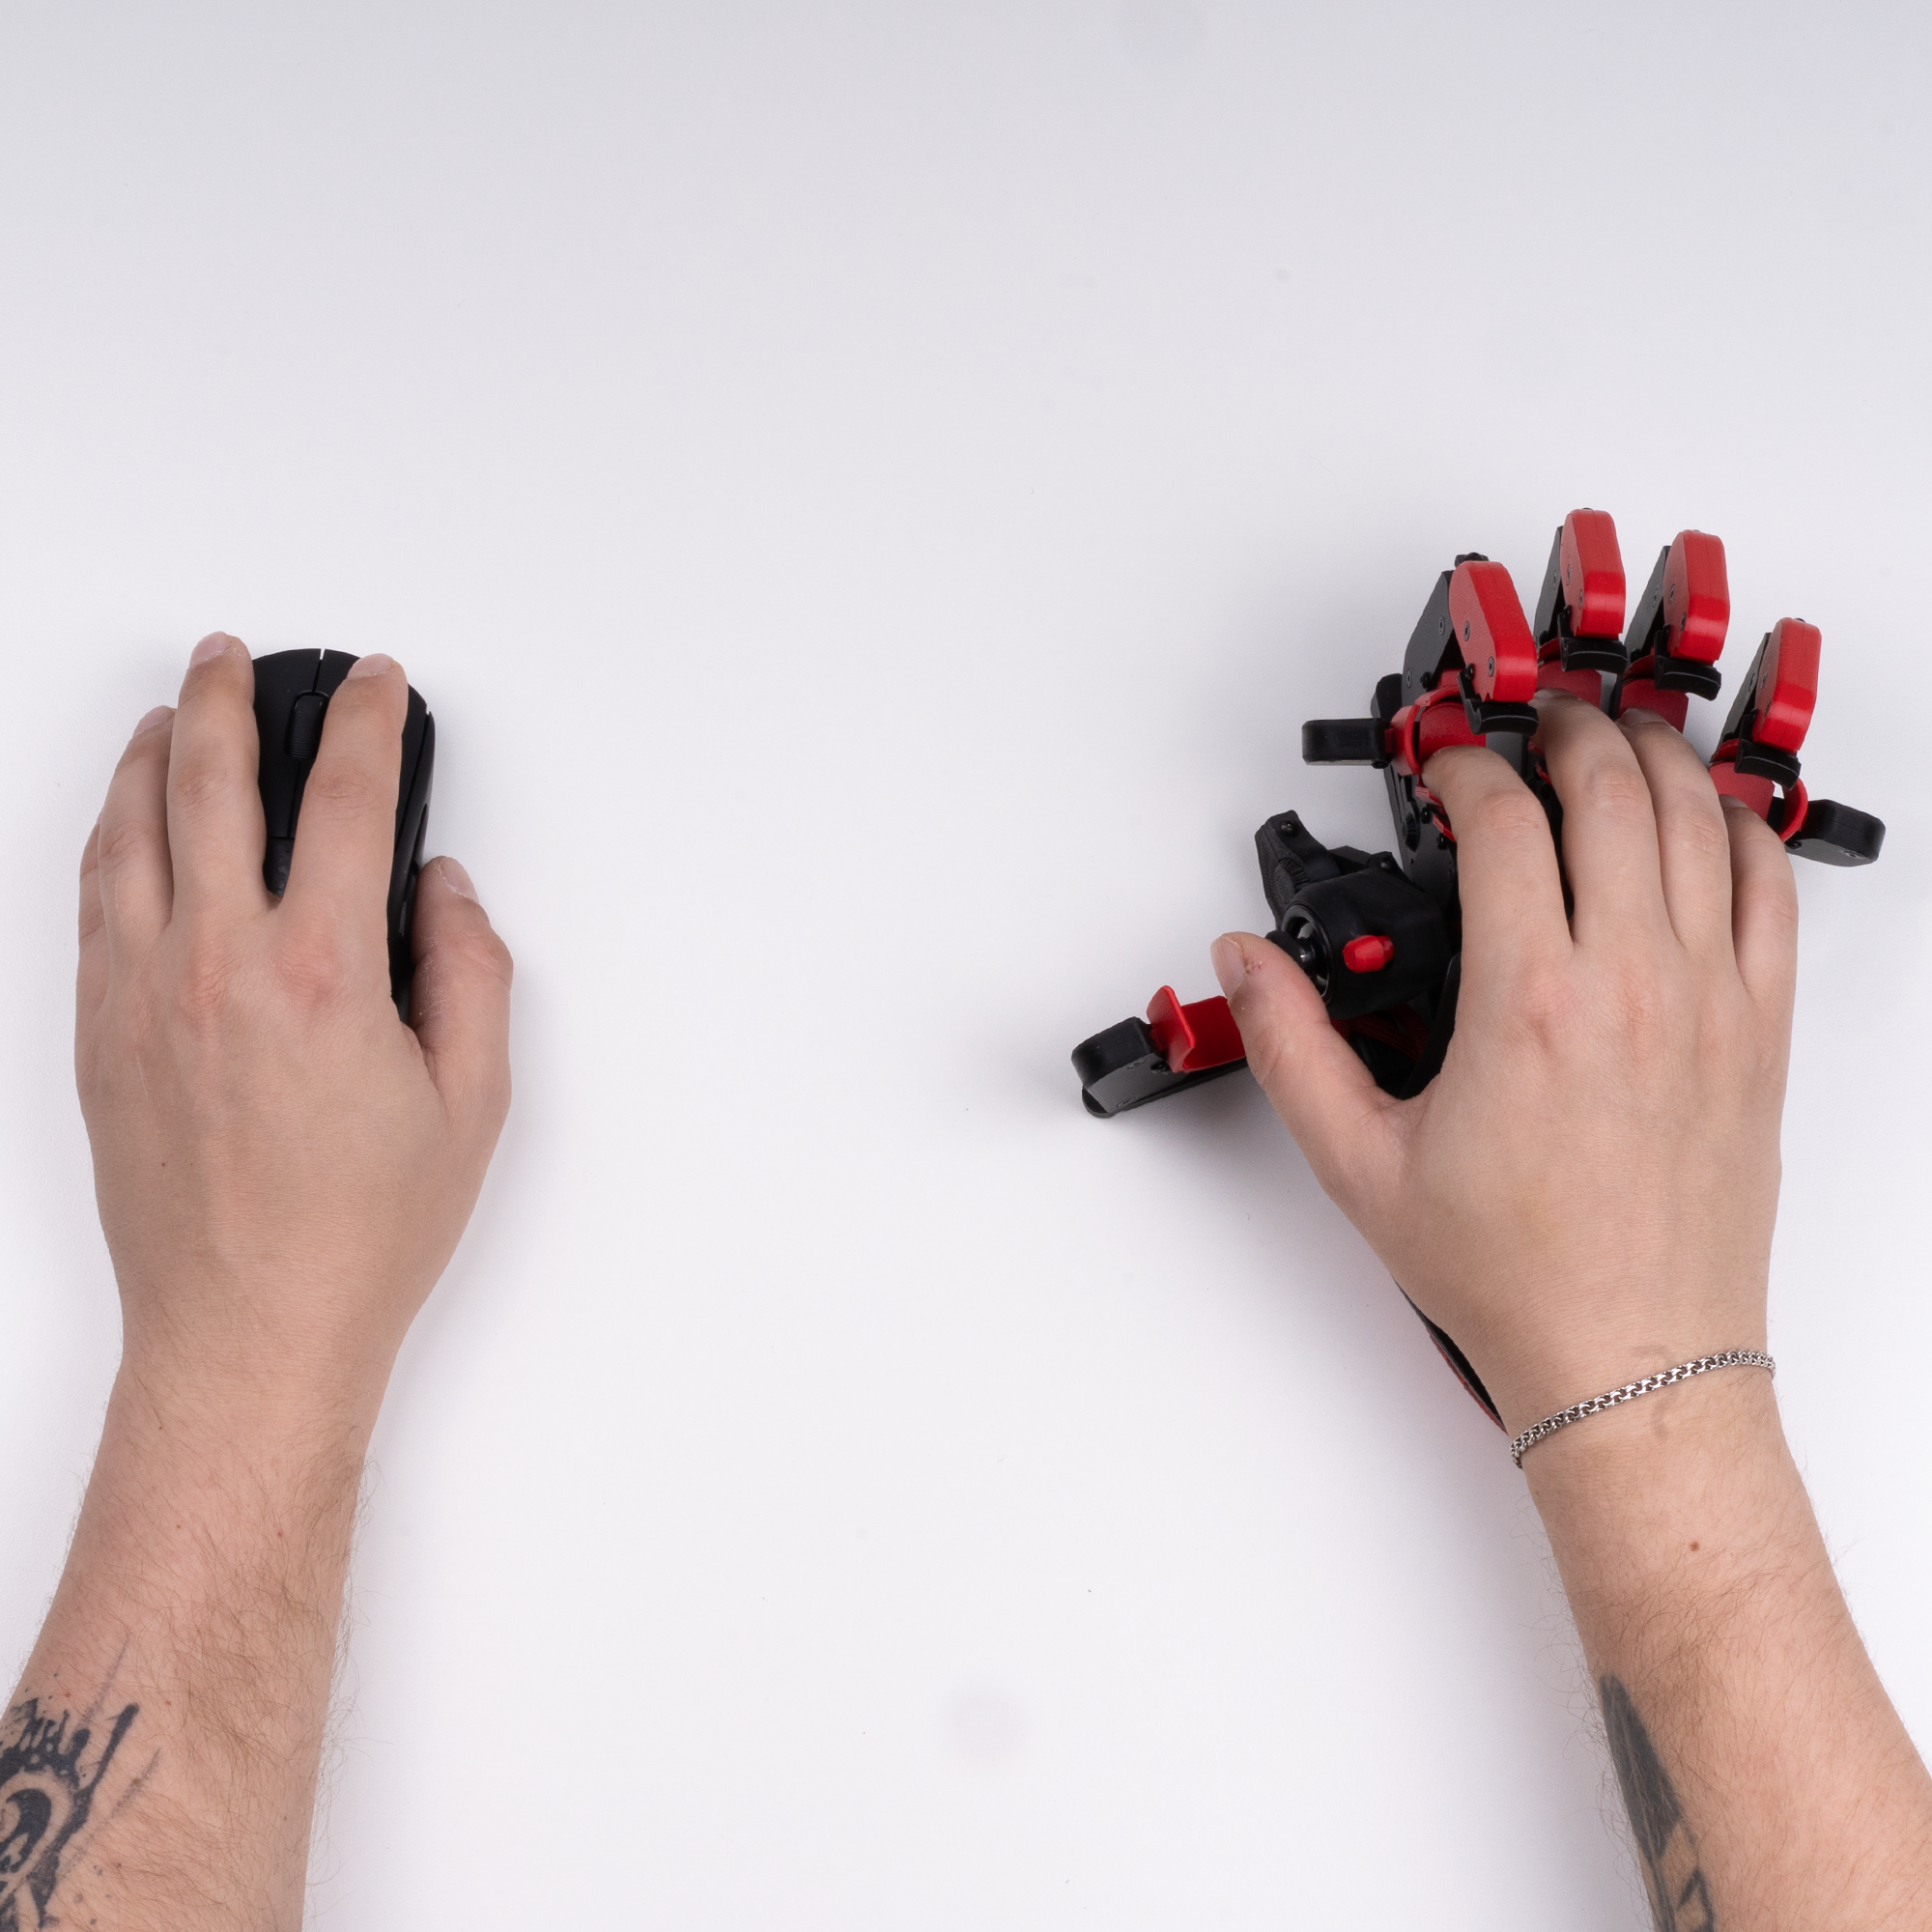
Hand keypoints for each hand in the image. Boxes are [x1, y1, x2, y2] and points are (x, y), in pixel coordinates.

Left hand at [76, 633, 512, 1419]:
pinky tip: (125, 818)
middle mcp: (215, 965)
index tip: (374, 684)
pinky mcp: (98, 1036)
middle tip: (238, 657)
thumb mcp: (473, 1101)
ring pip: (128, 830)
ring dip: (149, 752)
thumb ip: (471, 972)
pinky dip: (108, 834)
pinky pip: (92, 898)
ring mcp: (140, 995)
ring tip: (170, 711)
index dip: (364, 721)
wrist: (247, 1333)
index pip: (343, 798)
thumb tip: (441, 892)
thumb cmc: (359, 1234)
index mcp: (320, 971)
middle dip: (228, 700)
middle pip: (209, 783)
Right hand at [1211, 695, 1797, 1435]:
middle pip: (1613, 789)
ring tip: (1616, 741)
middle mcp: (1632, 985)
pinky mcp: (1761, 1034)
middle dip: (1565, 732)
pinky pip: (1774, 892)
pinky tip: (1711, 817)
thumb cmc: (1513, 1274)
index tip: (1444, 772)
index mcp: (1529, 1002)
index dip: (1466, 768)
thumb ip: (1290, 1047)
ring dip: (1654, 758)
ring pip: (1700, 821)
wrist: (1631, 1358)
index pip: (1505, 821)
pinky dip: (1743, 831)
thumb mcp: (1359, 1162)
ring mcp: (1712, 1003)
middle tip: (1531, 727)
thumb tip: (1246, 964)